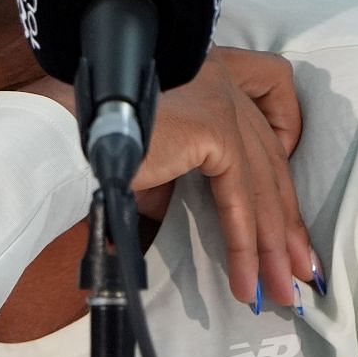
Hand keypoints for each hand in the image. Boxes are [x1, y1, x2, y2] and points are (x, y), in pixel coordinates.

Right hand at [20, 47, 324, 310]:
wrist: (60, 128)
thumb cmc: (83, 133)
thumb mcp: (144, 147)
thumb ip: (168, 170)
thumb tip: (165, 209)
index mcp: (204, 65)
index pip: (269, 91)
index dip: (288, 138)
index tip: (283, 178)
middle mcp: (221, 75)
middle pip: (271, 158)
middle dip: (286, 222)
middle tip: (297, 268)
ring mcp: (222, 100)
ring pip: (263, 186)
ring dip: (272, 247)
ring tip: (280, 290)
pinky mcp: (216, 131)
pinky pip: (241, 201)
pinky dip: (245, 247)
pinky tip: (246, 281)